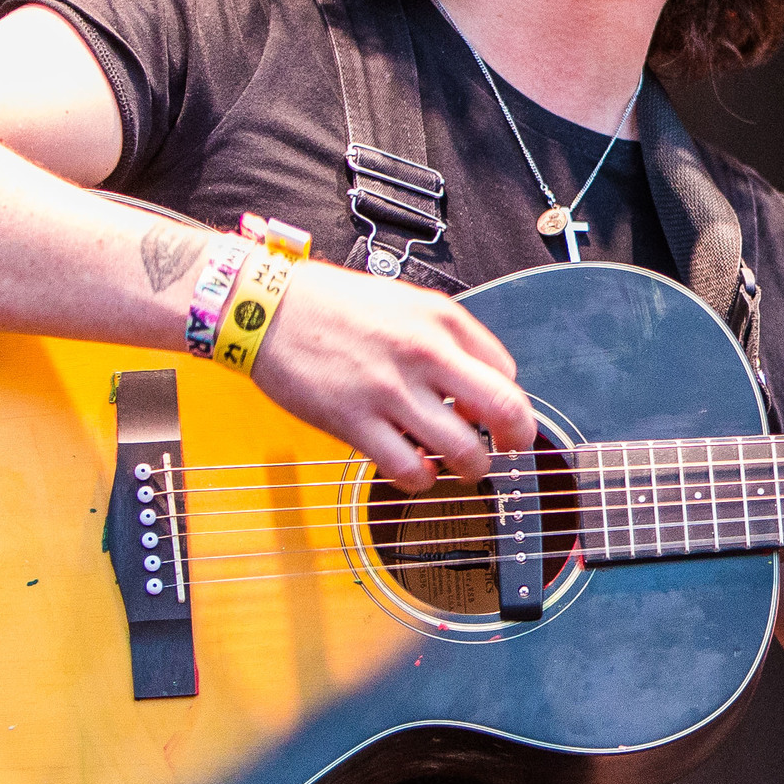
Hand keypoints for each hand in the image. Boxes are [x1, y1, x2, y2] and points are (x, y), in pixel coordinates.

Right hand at [245, 260, 537, 489]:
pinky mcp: (354, 422)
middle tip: (508, 450)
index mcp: (440, 321)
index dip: (506, 400)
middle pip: (503, 409)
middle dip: (517, 440)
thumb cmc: (335, 306)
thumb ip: (449, 339)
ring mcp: (389, 391)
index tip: (495, 415)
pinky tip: (415, 469)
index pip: (506, 373)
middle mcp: (423, 354)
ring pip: (462, 451)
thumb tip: (483, 384)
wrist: (267, 307)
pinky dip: (421, 480)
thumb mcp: (407, 303)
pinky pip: (408, 470)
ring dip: (471, 468)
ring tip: (461, 466)